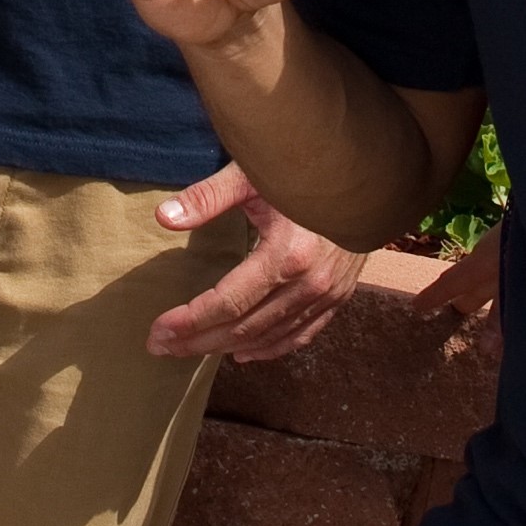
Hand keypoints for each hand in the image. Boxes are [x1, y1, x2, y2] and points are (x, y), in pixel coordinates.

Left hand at [146, 163, 364, 361]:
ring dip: (227, 347)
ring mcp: (327, 294)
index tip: (158, 331)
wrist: (367, 176)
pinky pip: (300, 334)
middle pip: (244, 327)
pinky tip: (245, 353)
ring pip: (269, 336)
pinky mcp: (338, 296)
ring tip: (190, 351)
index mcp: (286, 255)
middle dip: (198, 341)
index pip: (227, 303)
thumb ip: (209, 197)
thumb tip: (164, 216)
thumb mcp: (254, 177)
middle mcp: (309, 283)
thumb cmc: (305, 173)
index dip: (190, 321)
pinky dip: (270, 348)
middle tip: (162, 347)